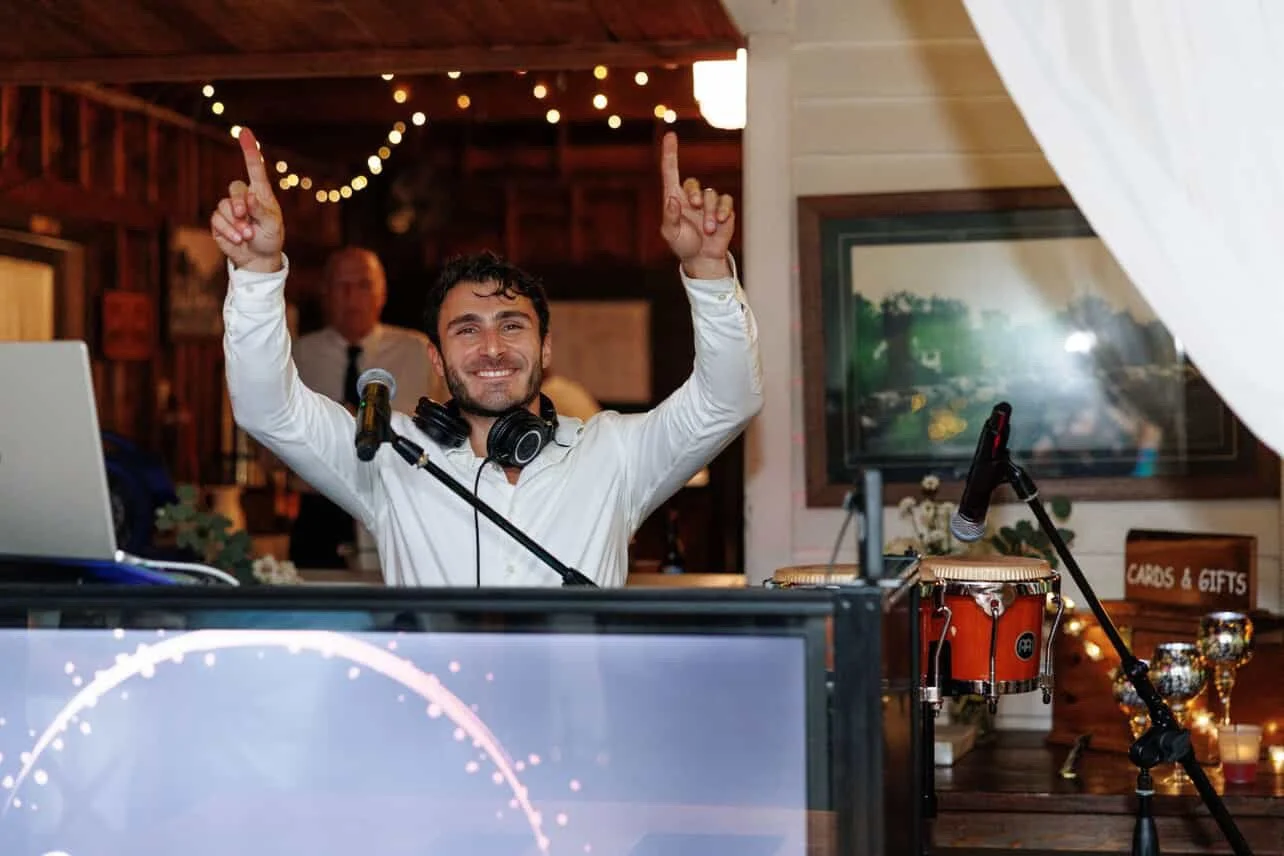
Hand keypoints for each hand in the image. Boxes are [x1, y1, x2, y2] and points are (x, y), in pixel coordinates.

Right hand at [209, 128, 283, 272]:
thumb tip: (249, 197)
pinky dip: (228, 230)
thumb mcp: (272, 225)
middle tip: (245, 216)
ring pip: (224, 206)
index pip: (255, 168)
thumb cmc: (270, 238)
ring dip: (236, 223)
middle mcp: (244, 197)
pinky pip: (217, 219)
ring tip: (247, 236)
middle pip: (234, 187)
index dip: (249, 149)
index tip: (244, 131)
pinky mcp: (219, 221)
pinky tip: (238, 240)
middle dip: (239, 202)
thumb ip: (261, 211)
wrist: (258, 259)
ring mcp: (230, 209)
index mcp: (261, 194)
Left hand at [658, 131, 733, 278]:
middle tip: (695, 207)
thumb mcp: (670, 234)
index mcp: (674, 199)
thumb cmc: (683, 245)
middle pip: (692, 183)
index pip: (670, 171)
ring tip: (708, 229)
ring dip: (709, 212)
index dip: (670, 153)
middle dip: (694, 194)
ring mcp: (708, 202)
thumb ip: (669, 217)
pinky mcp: (723, 209)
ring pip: (711, 194)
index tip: (670, 135)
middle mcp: (691, 197)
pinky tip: (720, 222)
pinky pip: (725, 200)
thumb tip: (672, 199)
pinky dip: (722, 210)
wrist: (703, 258)